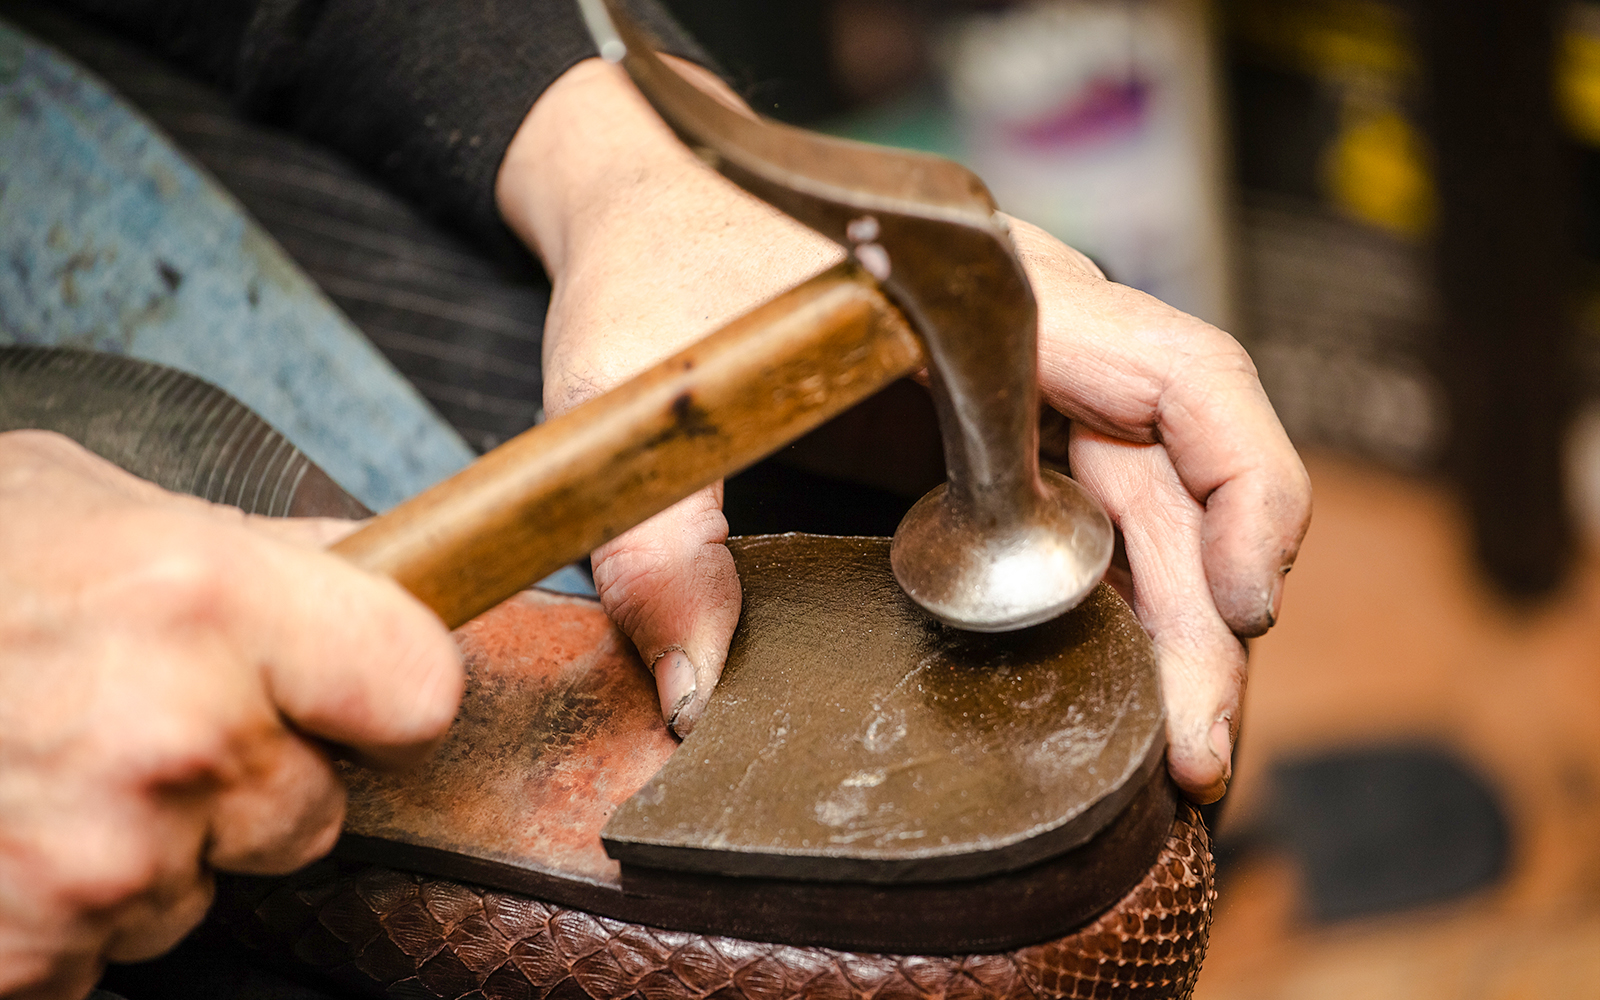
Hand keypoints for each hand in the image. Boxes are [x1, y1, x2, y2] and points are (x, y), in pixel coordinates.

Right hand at [0, 431, 462, 998]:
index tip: (353, 683)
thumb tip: (371, 568)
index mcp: (209, 601)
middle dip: (251, 775)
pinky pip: (111, 952)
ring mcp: (104, 863)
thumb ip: (254, 550)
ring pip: (208, 886)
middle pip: (316, 808)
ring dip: (152, 844)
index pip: (420, 688)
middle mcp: (175, 737)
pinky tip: (4, 829)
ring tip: (42, 765)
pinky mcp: (31, 957)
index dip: (385, 687)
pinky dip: (66, 909)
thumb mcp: (91, 504)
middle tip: (143, 719)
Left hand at [497, 59, 1311, 801]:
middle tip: (1196, 757)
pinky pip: (1091, 515)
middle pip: (1181, 471)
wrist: (650, 208)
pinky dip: (1119, 605)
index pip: (1179, 375)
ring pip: (1150, 505)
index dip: (1239, 493)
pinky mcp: (990, 432)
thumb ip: (658, 541)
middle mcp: (1036, 337)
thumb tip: (701, 697)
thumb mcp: (640, 393)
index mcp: (987, 297)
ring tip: (1173, 755)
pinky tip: (1111, 690)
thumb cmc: (658, 264)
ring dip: (1174, 626)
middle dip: (1206, 617)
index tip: (1236, 614)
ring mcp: (1022, 385)